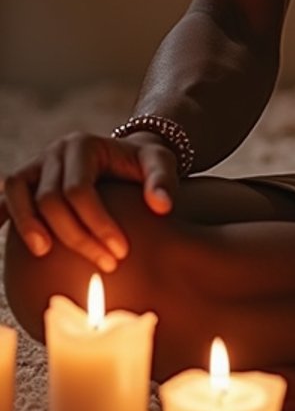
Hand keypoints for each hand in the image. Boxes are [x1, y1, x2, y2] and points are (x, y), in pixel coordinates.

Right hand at [0, 132, 178, 271]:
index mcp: (83, 145)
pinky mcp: (26, 181)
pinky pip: (4, 196)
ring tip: (45, 253)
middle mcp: (55, 152)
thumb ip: (162, 180)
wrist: (122, 154)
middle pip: (51, 199)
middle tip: (106, 264)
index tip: (120, 252)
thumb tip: (162, 206)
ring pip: (18, 193)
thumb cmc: (141, 162)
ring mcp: (37, 165)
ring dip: (27, 225)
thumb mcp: (159, 161)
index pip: (80, 191)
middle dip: (75, 235)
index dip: (98, 224)